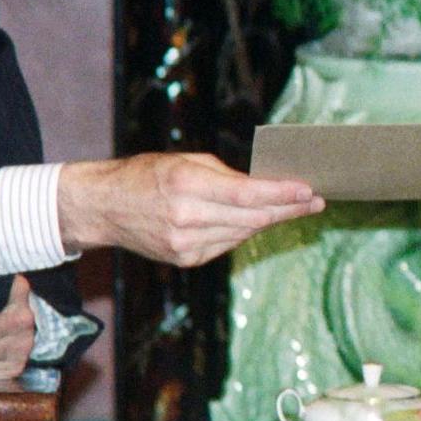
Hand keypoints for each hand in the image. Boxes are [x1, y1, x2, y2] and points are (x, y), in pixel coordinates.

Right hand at [59, 153, 322, 266]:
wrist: (105, 207)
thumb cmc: (146, 175)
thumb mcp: (185, 161)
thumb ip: (225, 175)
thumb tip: (265, 186)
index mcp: (186, 185)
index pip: (247, 194)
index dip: (282, 194)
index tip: (309, 190)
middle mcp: (187, 218)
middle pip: (253, 218)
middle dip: (288, 209)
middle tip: (315, 201)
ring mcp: (185, 244)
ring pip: (243, 234)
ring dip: (269, 221)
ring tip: (292, 208)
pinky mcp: (185, 259)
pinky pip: (226, 244)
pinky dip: (242, 232)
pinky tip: (253, 221)